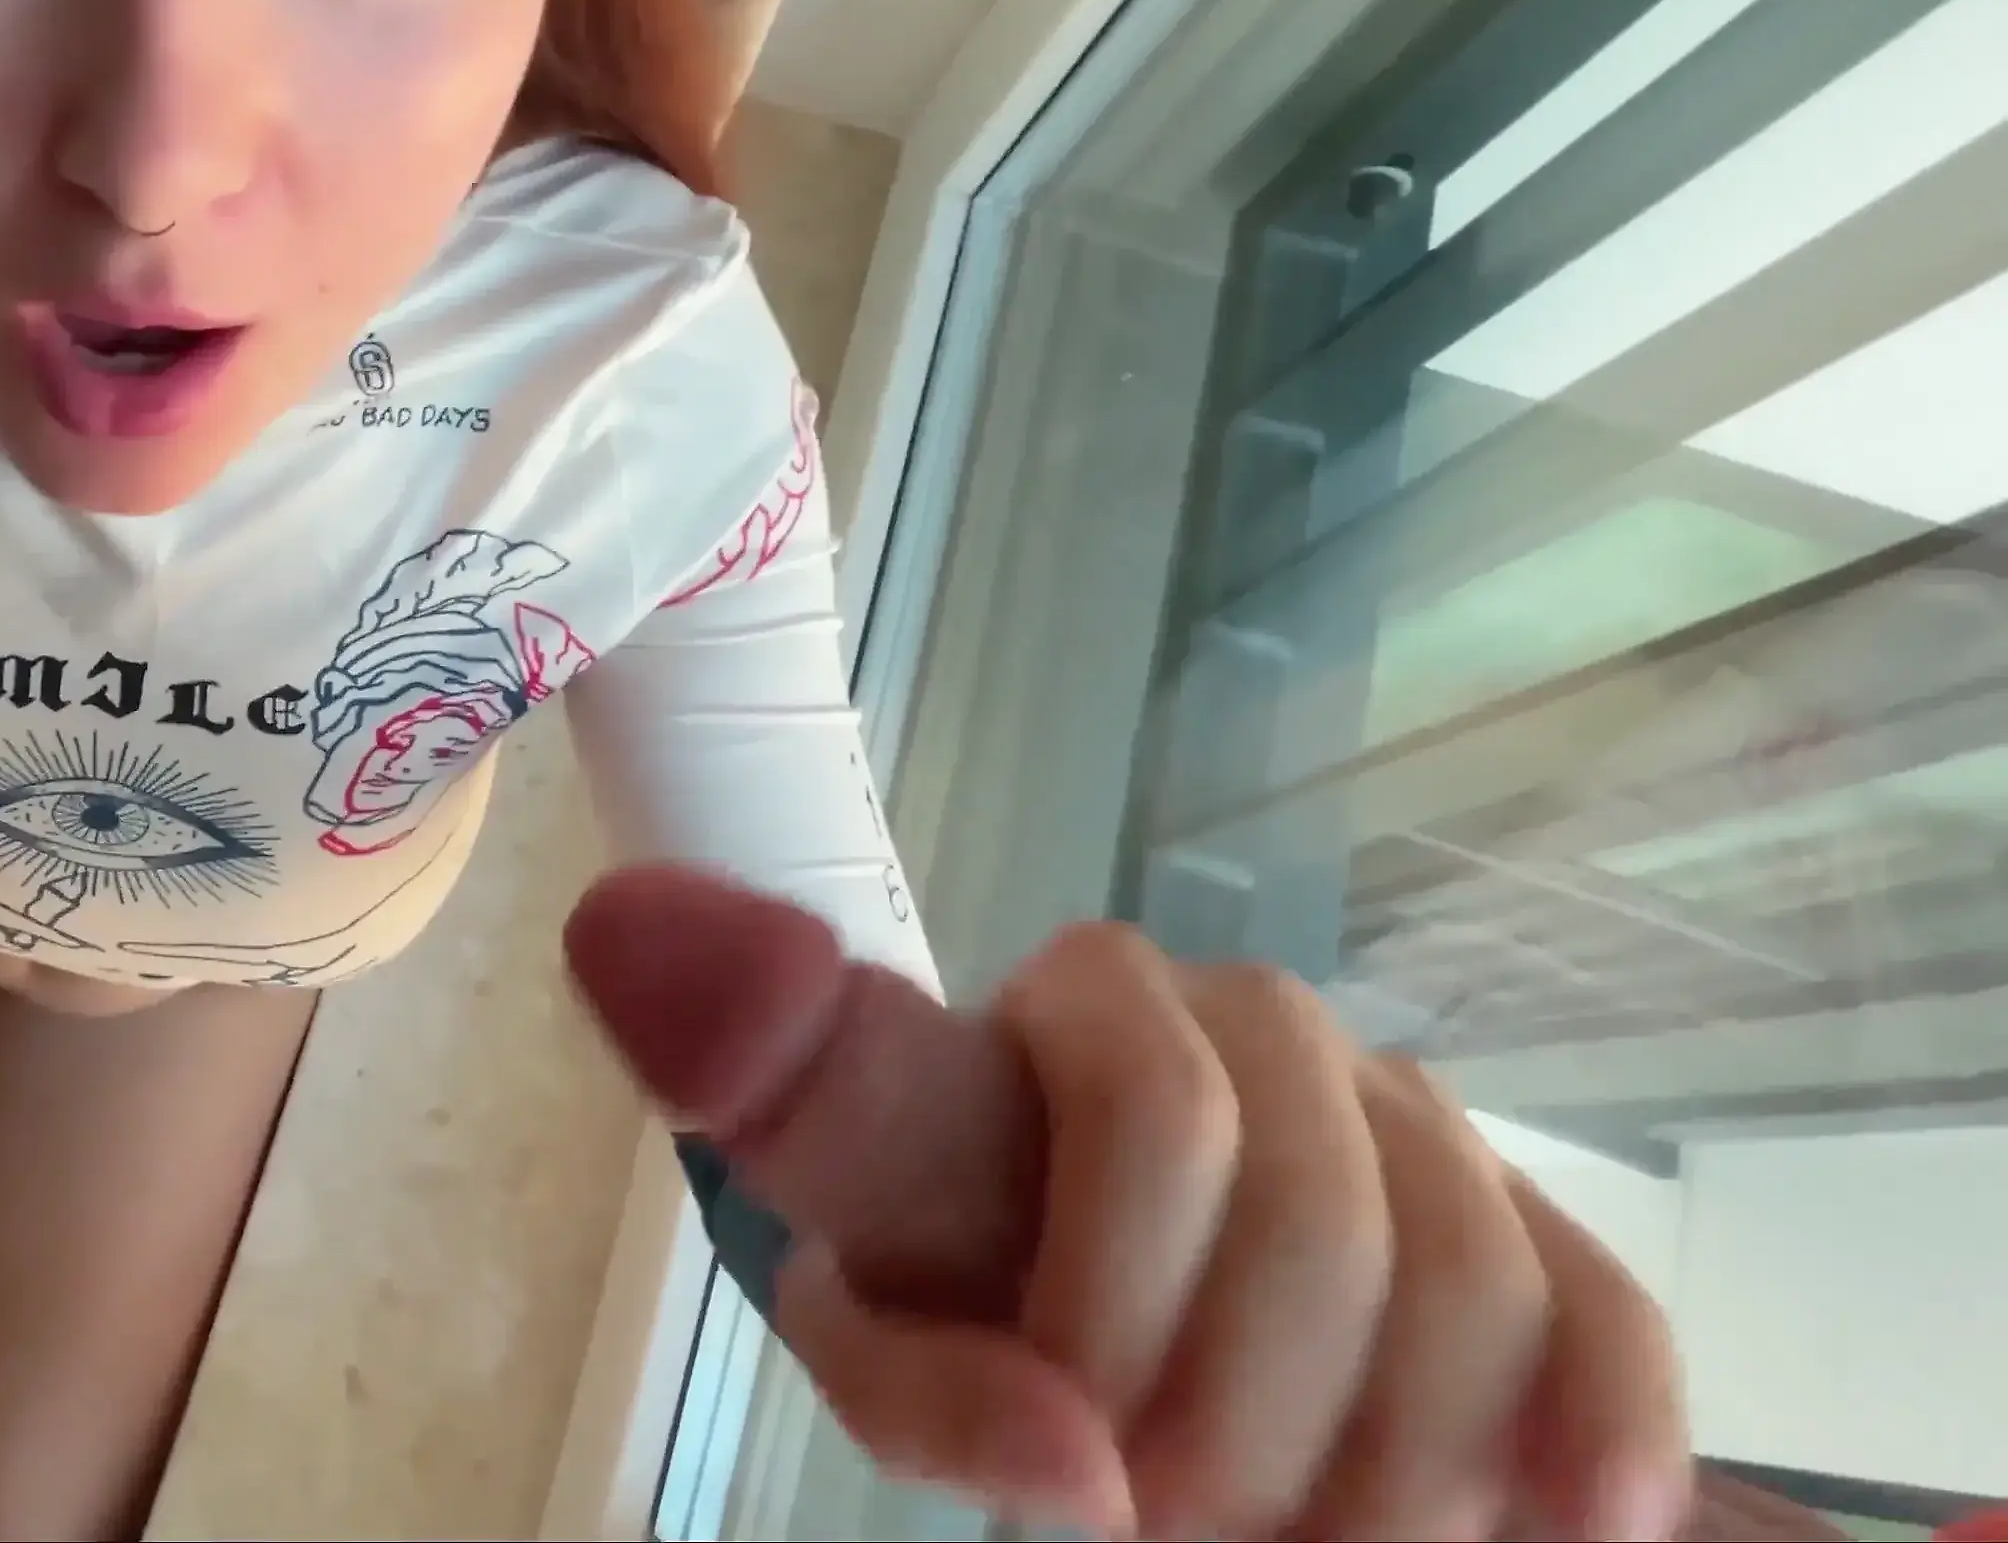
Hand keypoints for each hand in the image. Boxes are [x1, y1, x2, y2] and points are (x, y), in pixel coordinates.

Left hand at [567, 866, 1692, 1542]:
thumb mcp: (879, 1339)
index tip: (1096, 1463)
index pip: (1161, 1117)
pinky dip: (1610, 1422)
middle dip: (1251, 1427)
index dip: (1133, 1310)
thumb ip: (927, 1392)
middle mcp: (1266, 1021)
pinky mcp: (1519, 1216)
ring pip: (1472, 1277)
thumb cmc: (954, 1283)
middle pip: (1318, 1223)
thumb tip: (1079, 1472)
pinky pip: (1601, 1308)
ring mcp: (1406, 1111)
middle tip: (1179, 1532)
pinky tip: (1588, 1521)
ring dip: (1400, 1465)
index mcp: (1099, 999)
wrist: (1046, 1272)